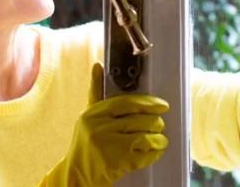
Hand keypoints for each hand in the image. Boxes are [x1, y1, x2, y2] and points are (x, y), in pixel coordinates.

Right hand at [38, 63, 168, 185]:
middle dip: (156, 123)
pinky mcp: (118, 163)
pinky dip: (155, 153)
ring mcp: (109, 147)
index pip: (126, 103)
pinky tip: (156, 151)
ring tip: (161, 140)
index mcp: (93, 114)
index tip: (162, 105)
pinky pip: (145, 155)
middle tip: (160, 125)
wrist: (76, 174)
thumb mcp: (87, 116)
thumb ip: (95, 91)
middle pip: (139, 120)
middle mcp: (100, 128)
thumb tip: (98, 65)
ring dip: (158, 139)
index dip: (147, 103)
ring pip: (145, 137)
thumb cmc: (85, 143)